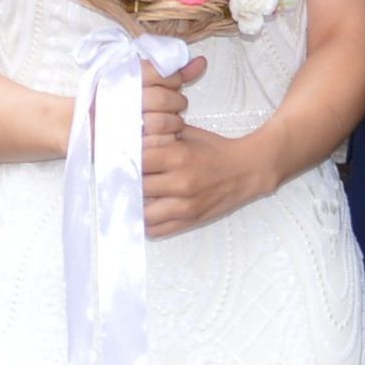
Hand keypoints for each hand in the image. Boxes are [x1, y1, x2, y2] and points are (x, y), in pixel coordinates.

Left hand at [136, 55, 261, 236]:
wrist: (247, 169)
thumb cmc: (214, 149)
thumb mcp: (187, 134)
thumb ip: (159, 136)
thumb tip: (128, 138)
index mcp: (178, 156)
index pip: (136, 161)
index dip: (123, 160)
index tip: (116, 160)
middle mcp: (180, 183)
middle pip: (137, 187)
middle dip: (127, 182)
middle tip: (120, 179)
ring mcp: (185, 205)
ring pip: (143, 213)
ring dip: (135, 206)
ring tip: (132, 197)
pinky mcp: (190, 220)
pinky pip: (158, 230)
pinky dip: (147, 223)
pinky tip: (145, 212)